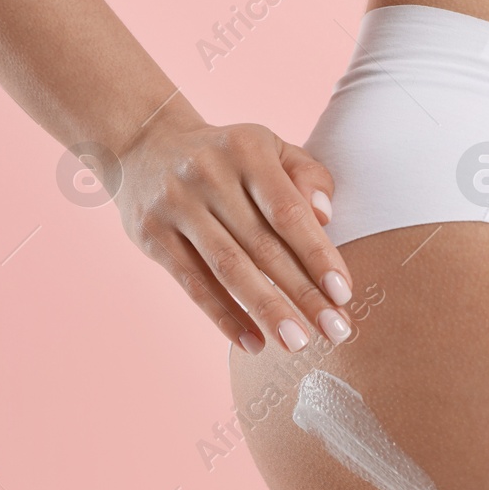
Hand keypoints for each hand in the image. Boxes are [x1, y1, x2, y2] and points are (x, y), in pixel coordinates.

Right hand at [110, 115, 353, 354]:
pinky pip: (193, 283)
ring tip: (296, 343)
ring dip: (266, 311)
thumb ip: (308, 176)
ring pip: (228, 268)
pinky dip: (224, 316)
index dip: (318, 255)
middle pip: (262, 246)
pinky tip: (253, 343)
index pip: (289, 212)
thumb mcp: (271, 149)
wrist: (145, 145)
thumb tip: (325, 217)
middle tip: (334, 331)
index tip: (343, 294)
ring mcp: (176, 205)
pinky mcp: (152, 234)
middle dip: (302, 294)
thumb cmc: (230, 157)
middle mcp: (208, 174)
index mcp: (247, 151)